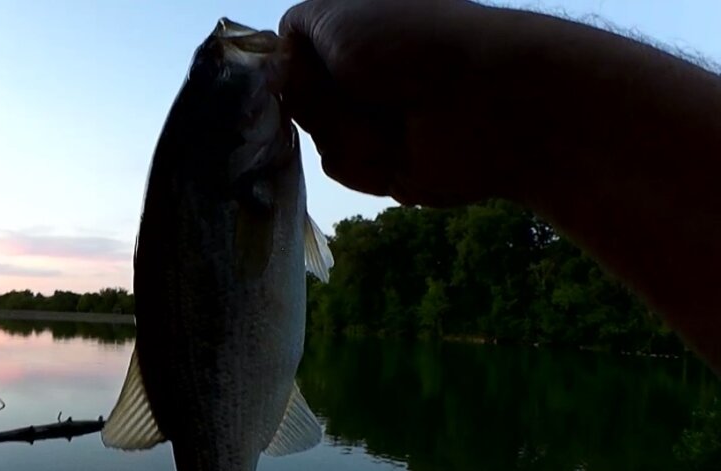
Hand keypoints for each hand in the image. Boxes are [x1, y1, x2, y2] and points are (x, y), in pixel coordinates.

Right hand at [279, 0, 526, 206]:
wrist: (486, 103)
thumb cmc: (412, 42)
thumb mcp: (333, 15)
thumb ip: (293, 31)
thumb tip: (273, 68)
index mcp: (352, 29)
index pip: (284, 57)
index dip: (280, 71)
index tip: (283, 79)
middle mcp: (358, 73)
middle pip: (294, 102)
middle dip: (321, 103)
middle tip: (363, 87)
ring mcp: (370, 118)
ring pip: (316, 138)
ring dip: (350, 131)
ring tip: (394, 120)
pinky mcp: (383, 162)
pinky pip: (344, 167)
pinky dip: (367, 157)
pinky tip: (400, 147)